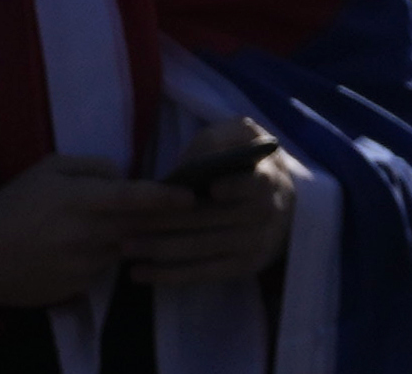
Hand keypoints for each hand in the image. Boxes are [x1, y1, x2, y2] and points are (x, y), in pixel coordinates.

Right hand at [0, 152, 183, 309]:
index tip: (191, 196)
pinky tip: (92, 247)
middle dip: (160, 220)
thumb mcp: (47, 169)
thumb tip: (125, 174)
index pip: (132, 198)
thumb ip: (92, 166)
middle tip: (179, 209)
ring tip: (126, 225)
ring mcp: (81, 266)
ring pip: (125, 249)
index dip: (165, 197)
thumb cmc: (12, 205)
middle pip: (138, 227)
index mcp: (77, 200)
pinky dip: (107, 256)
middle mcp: (84, 235)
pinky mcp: (76, 288)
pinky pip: (105, 269)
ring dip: (132, 238)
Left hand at [125, 118, 293, 287]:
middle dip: (166, 223)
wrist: (287, 204)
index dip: (235, 187)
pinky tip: (140, 273)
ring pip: (201, 249)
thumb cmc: (250, 163)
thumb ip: (219, 139)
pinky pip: (202, 274)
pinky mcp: (243, 267)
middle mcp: (265, 216)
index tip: (212, 188)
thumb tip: (188, 165)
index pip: (253, 184)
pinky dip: (169, 276)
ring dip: (160, 250)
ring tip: (125, 248)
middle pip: (211, 220)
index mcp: (267, 179)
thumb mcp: (243, 136)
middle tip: (126, 224)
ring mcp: (254, 245)